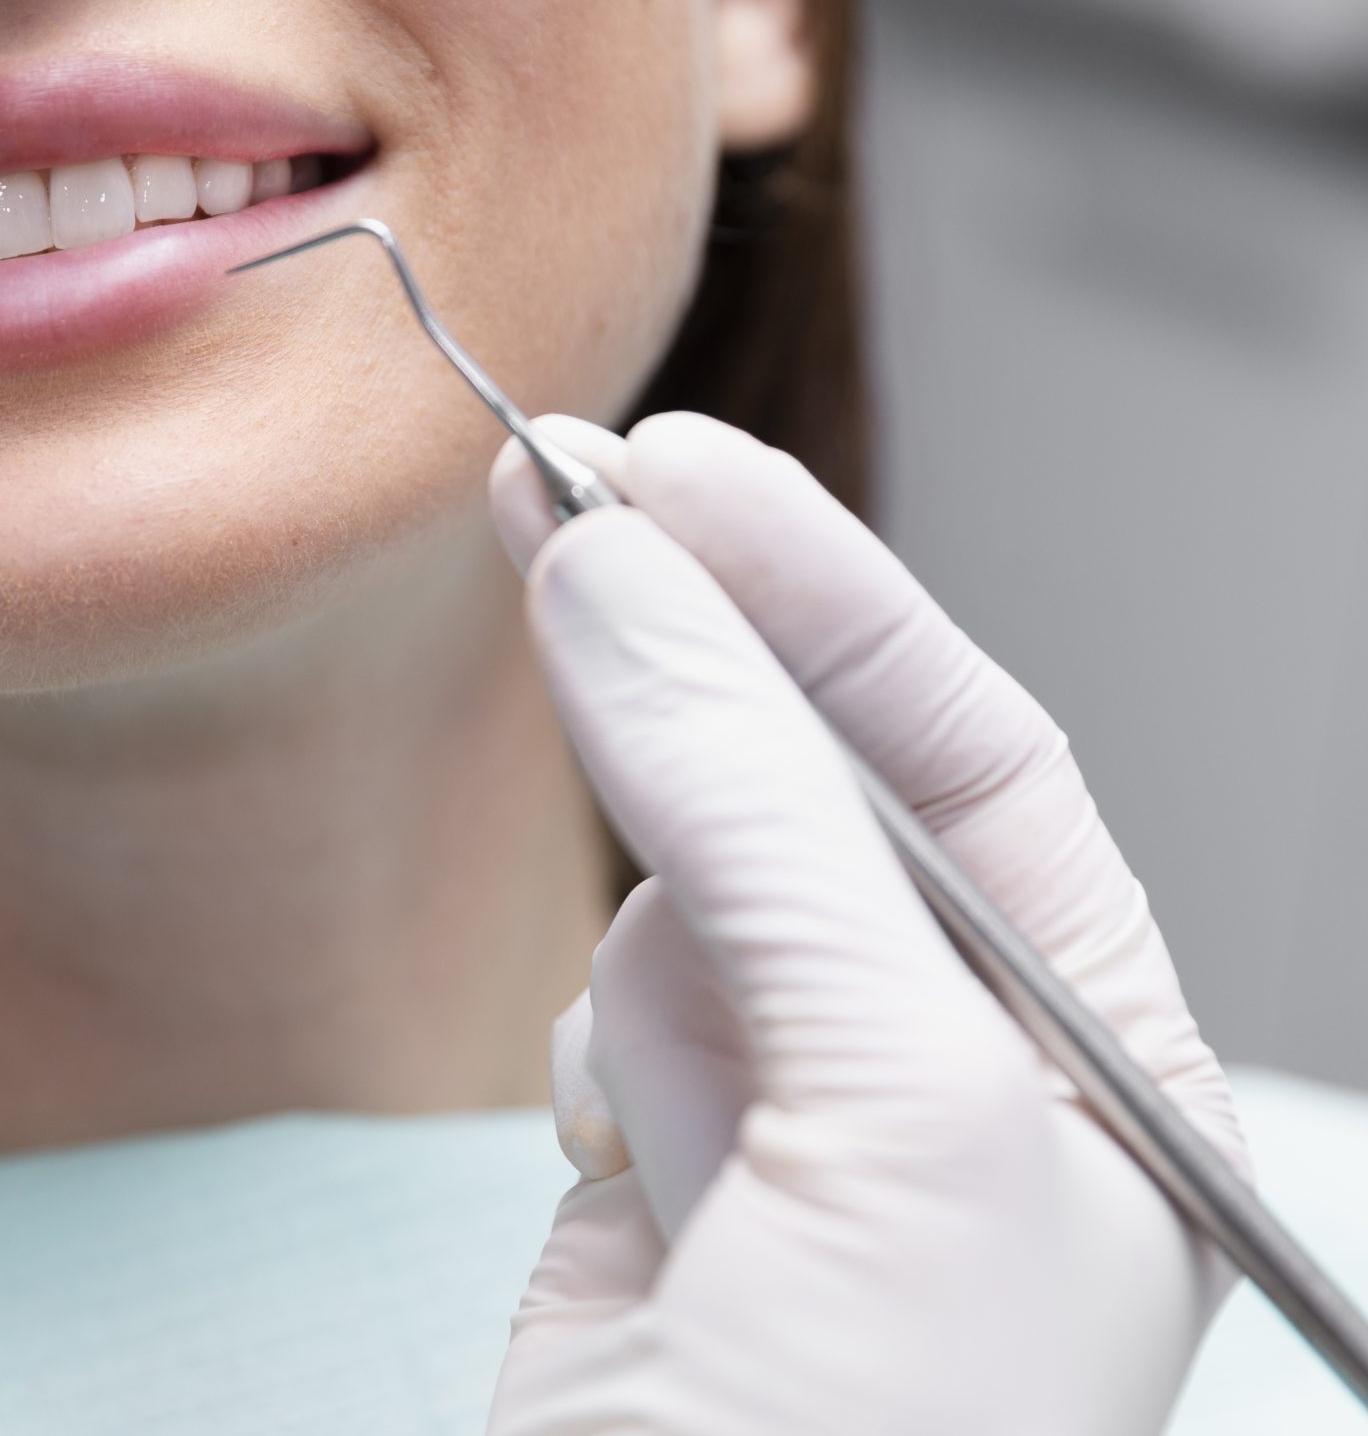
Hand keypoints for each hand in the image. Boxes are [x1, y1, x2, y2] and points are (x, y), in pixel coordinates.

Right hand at [482, 411, 1243, 1435]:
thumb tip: (620, 579)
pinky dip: (591, 1044)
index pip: (967, 756)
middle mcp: (953, 1079)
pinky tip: (621, 1164)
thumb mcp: (888, 1110)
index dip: (823, 595)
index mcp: (1096, 1064)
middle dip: (698, 652)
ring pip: (677, 894)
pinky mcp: (648, 1181)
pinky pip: (599, 1014)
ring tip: (666, 1050)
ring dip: (642, 905)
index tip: (670, 469)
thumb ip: (751, 821)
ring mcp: (791, 1126)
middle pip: (809, 793)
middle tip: (554, 487)